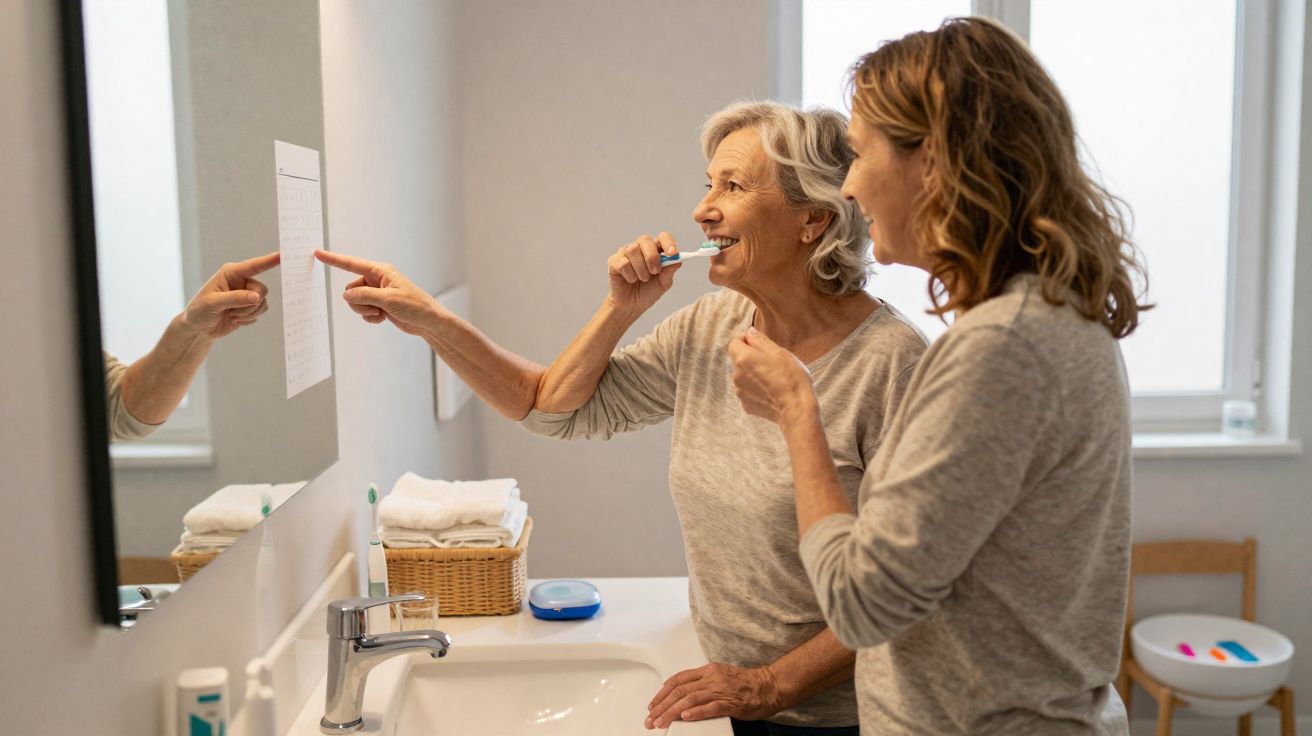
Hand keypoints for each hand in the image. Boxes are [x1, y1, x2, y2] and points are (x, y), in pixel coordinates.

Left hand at [180, 251, 278, 338]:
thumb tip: (256, 297)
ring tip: (231, 316)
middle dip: (250, 305)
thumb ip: (235, 298)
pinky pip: (261, 312)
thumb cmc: (200, 310)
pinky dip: (249, 319)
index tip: (281, 255)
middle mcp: (241, 281)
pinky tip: (235, 320)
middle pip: (262, 290)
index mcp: (231, 273)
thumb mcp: (213, 303)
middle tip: (233, 312)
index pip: (254, 266)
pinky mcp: (250, 307)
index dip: (268, 261)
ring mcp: (246, 294)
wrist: (199, 328)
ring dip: (249, 313)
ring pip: (263, 302)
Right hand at [314, 249, 443, 336]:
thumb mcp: (388, 299)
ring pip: (355, 301)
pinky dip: (370, 317)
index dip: (333, 259)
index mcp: (380, 271)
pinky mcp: (379, 305)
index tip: (317, 253)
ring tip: (381, 313)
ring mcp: (377, 293)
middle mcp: (377, 280)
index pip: (351, 264)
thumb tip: (347, 295)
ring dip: (364, 310)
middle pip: (351, 289)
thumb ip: (364, 295)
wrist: (427, 322)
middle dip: (358, 301)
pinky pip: (363, 311)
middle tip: (376, 308)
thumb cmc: (415, 306)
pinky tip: (383, 318)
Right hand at [605, 232, 680, 315]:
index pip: (663, 237)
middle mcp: (640, 248)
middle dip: (652, 257)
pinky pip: (623, 263)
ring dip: (641, 269)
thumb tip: (678, 260)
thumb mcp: (663, 284)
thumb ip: (669, 272)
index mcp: (655, 250)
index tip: (673, 253)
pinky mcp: (614, 261)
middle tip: (655, 272)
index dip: (668, 242)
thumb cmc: (647, 292)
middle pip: (645, 239)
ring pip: (633, 250)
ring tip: (642, 279)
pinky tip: (630, 280)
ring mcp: (625, 253)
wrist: (631, 306)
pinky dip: (630, 275)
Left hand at [644, 663, 784, 728]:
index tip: (653, 704)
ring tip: (661, 722)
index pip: (678, 680)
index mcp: (707, 671)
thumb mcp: (720, 677)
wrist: (769, 686)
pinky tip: (684, 717)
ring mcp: (720, 690)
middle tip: (651, 718)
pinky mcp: (730, 703)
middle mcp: (711, 679)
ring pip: (689, 700)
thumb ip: (703, 684)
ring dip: (672, 712)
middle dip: (662, 706)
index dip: (662, 693)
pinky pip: (709, 708)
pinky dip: (695, 713)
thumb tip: (684, 696)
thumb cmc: (747, 684)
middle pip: (679, 691)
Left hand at [727, 327, 816, 426]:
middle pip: (739, 360)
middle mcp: (737, 375)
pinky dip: (757, 389)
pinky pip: (748, 391)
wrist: (796, 410)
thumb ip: (760, 340)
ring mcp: (740, 392)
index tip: (759, 344)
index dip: (746, 340)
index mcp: (744, 359)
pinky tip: (772, 391)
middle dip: (752, 358)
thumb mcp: (780, 352)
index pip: (734, 343)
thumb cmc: (791, 379)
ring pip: (744, 376)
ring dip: (754, 374)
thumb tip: (749, 332)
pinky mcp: (746, 405)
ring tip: (774, 379)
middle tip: (773, 362)